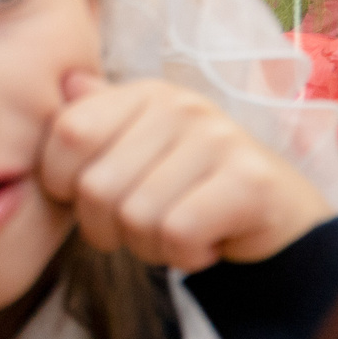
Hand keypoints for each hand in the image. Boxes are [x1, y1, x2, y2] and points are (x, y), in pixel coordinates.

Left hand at [39, 70, 330, 270]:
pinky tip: (202, 245)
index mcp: (144, 93)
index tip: (85, 197)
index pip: (68, 132)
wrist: (276, 215)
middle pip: (96, 186)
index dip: (61, 179)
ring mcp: (219, 139)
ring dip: (148, 246)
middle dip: (106, 227)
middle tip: (140, 228)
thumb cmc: (189, 184)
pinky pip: (177, 234)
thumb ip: (97, 119)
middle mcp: (180, 106)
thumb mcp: (139, 147)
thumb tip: (68, 83)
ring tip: (175, 234)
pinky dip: (182, 255)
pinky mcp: (249, 181)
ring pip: (136, 217)